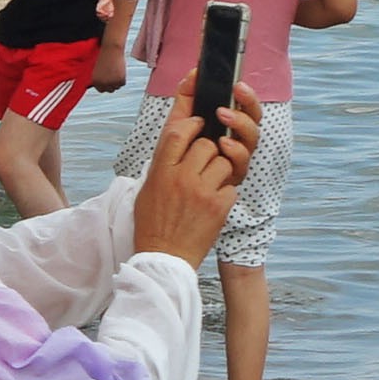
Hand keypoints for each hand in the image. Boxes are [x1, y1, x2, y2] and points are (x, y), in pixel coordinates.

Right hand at [127, 93, 254, 265]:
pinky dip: (225, 192)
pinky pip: (231, 186)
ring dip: (220, 170)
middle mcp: (181, 178)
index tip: (199, 122)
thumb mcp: (147, 188)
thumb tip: (179, 135)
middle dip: (210, 150)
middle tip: (205, 162)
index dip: (192, 123)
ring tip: (210, 184)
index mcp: (160, 172)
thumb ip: (163, 162)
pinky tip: (214, 202)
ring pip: (223, 162)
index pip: (178, 133)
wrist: (164, 257)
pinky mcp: (219, 206)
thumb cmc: (153, 223)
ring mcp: (202, 192)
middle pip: (206, 145)